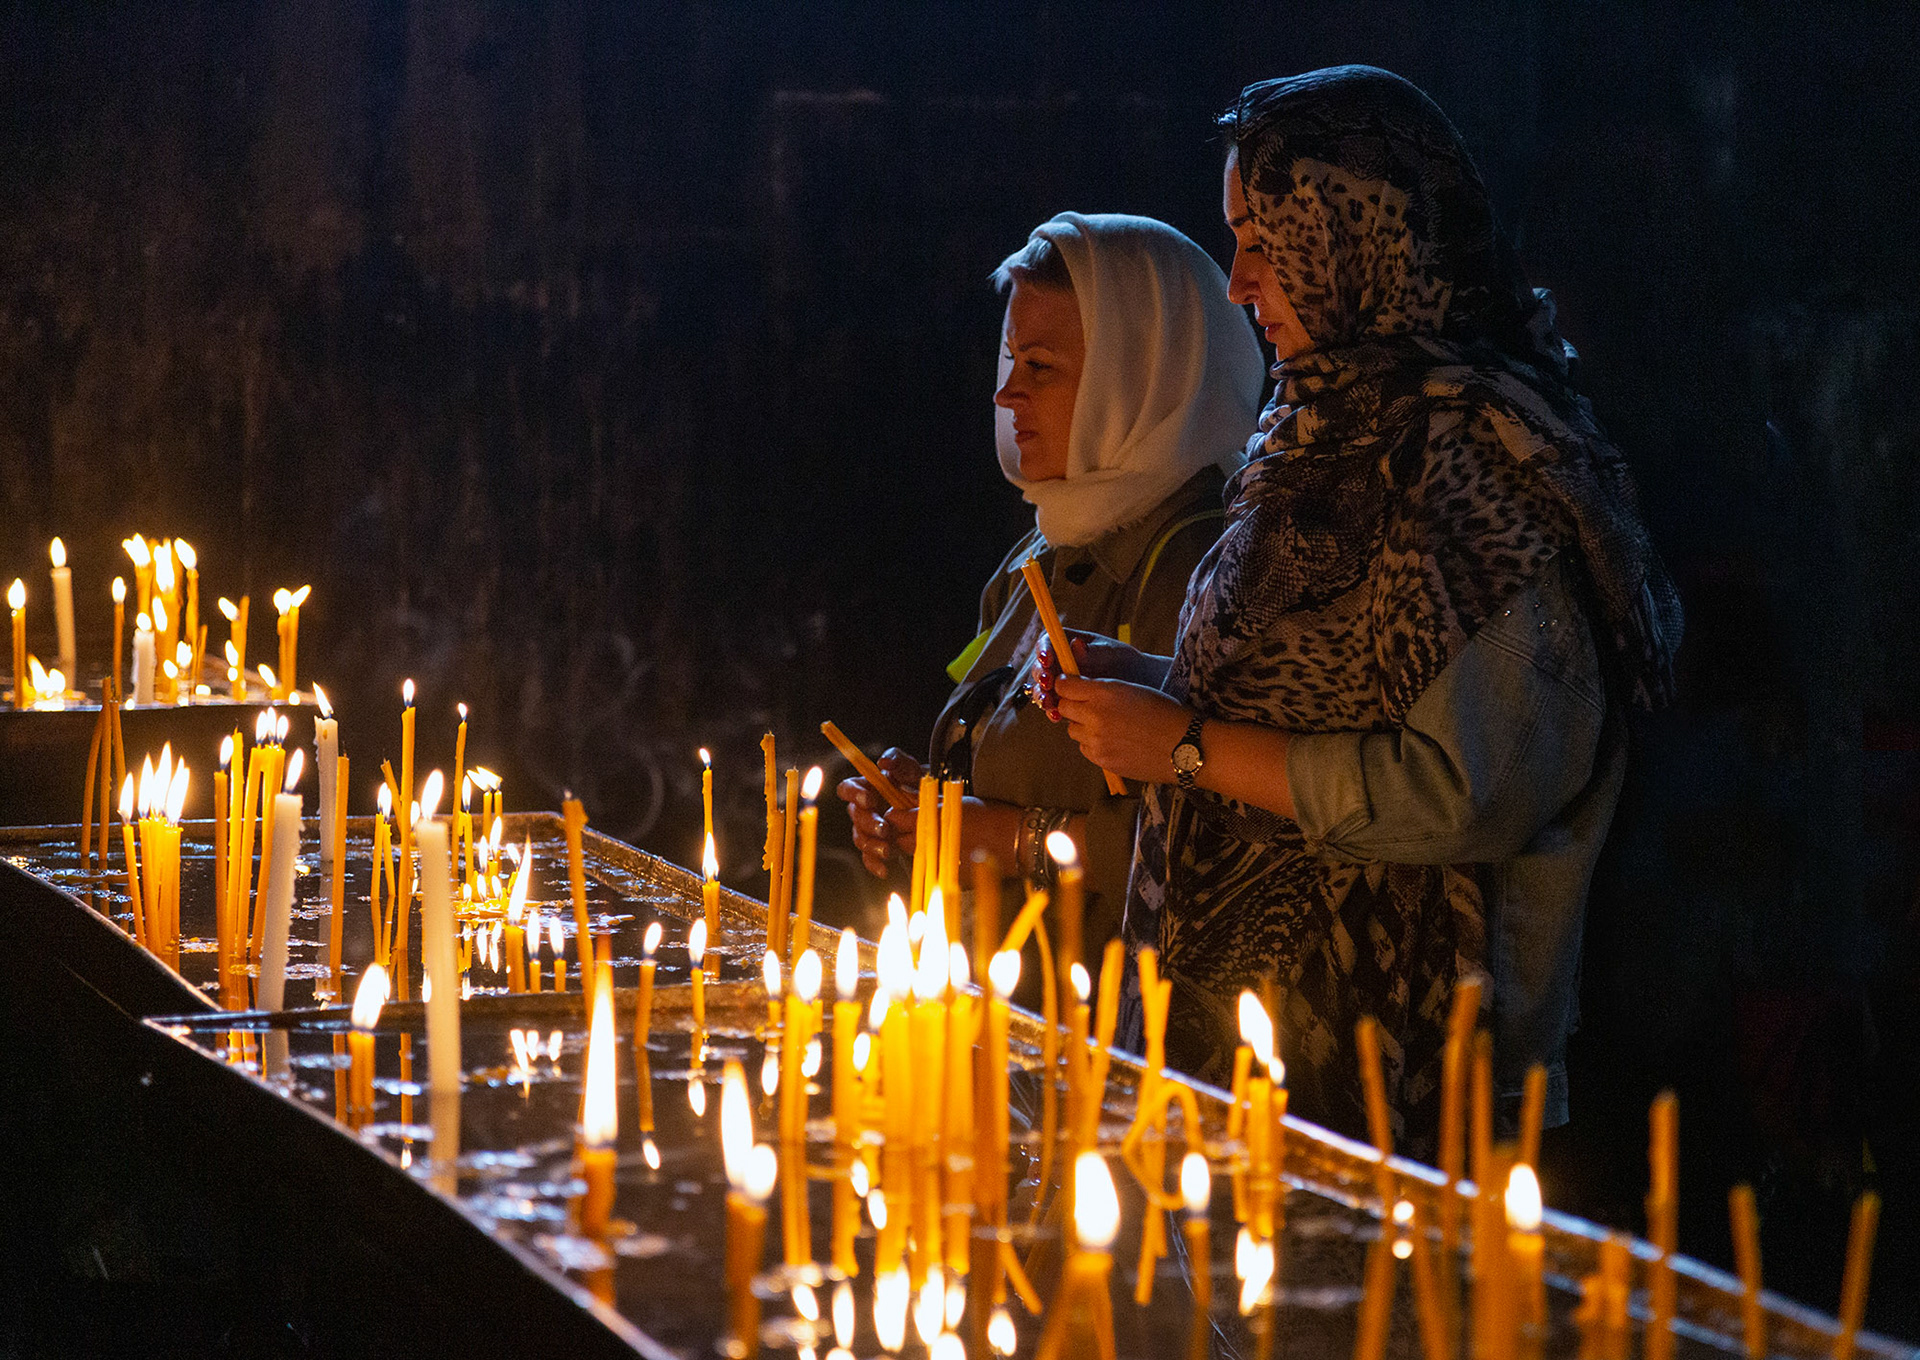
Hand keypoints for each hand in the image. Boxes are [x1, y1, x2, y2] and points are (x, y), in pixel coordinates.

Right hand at [836, 747, 923, 876]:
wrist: (931, 807)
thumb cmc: (916, 784)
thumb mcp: (912, 770)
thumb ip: (899, 761)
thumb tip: (884, 762)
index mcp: (865, 788)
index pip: (847, 789)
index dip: (855, 795)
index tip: (870, 800)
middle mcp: (862, 809)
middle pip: (855, 817)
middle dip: (869, 824)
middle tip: (885, 829)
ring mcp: (868, 830)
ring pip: (861, 839)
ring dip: (873, 846)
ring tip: (889, 851)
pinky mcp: (876, 848)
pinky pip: (869, 858)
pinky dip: (875, 865)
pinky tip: (885, 871)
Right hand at [1033, 631, 1164, 717]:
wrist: (1137, 685)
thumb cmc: (1124, 661)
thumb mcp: (1111, 654)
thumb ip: (1093, 653)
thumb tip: (1075, 645)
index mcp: (1067, 643)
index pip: (1047, 643)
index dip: (1042, 651)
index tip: (1047, 660)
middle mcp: (1059, 663)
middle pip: (1040, 667)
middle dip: (1040, 676)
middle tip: (1048, 684)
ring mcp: (1060, 683)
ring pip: (1043, 689)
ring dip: (1042, 696)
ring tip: (1049, 703)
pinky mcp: (1064, 701)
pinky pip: (1053, 706)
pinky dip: (1052, 711)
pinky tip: (1057, 716)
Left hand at [1050, 674, 1192, 783]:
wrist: (1185, 746)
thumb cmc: (1165, 712)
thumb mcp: (1132, 689)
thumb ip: (1102, 689)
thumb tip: (1079, 689)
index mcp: (1104, 692)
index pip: (1064, 686)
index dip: (1066, 685)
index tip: (1071, 687)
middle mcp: (1095, 716)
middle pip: (1063, 708)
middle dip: (1072, 705)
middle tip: (1087, 706)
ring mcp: (1096, 741)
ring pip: (1072, 730)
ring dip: (1082, 726)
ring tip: (1107, 726)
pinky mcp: (1101, 760)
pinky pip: (1084, 749)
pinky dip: (1092, 744)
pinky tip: (1113, 741)